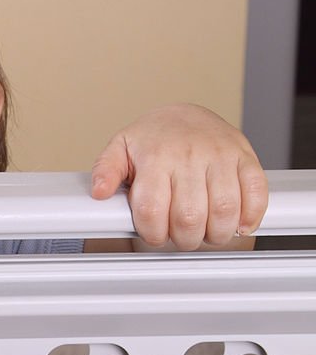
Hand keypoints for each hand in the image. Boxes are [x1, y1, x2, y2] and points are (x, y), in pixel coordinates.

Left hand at [89, 104, 267, 249]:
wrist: (184, 115)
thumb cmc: (152, 138)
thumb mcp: (120, 148)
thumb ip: (105, 170)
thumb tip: (98, 191)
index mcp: (156, 157)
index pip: (153, 210)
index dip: (153, 233)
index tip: (154, 235)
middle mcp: (189, 156)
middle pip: (189, 217)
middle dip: (184, 239)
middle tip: (181, 237)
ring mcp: (220, 156)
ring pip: (224, 209)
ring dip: (216, 234)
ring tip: (206, 233)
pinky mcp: (245, 157)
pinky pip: (257, 191)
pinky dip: (251, 215)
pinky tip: (238, 224)